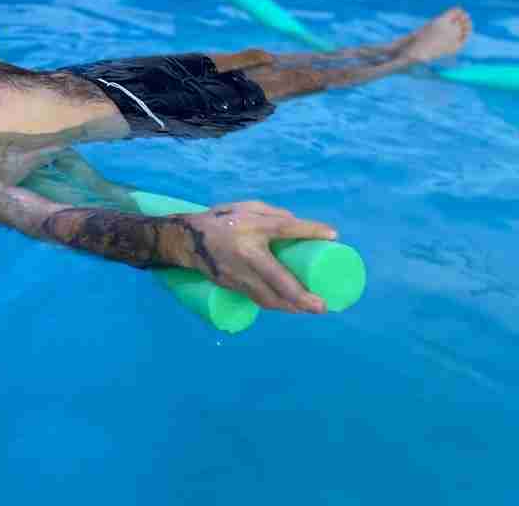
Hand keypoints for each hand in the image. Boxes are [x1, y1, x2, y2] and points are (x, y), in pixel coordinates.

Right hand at [171, 201, 335, 312]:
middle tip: (323, 305)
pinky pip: (257, 298)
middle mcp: (245, 254)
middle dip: (302, 297)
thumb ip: (273, 215)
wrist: (185, 240)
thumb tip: (301, 230)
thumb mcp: (246, 209)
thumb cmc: (221, 221)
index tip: (333, 236)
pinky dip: (276, 305)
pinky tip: (289, 307)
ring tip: (311, 309)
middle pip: (279, 279)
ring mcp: (237, 274)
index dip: (309, 231)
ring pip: (268, 297)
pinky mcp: (231, 286)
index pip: (283, 228)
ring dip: (291, 307)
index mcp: (249, 229)